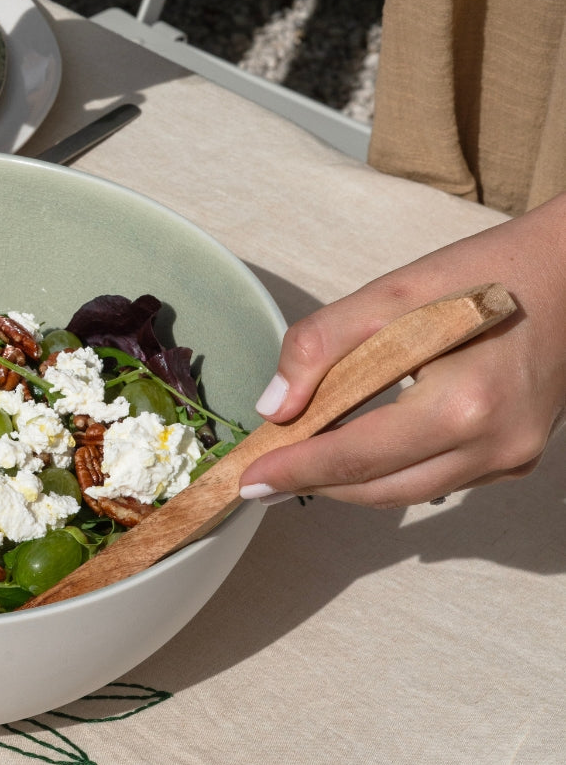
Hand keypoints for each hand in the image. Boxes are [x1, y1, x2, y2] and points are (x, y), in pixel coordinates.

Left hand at [238, 194, 565, 507]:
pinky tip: (360, 446)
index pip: (358, 456)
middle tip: (261, 478)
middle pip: (381, 488)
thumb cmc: (482, 273)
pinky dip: (393, 469)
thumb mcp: (390, 292)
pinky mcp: (517, 457)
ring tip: (299, 462)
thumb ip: (322, 346)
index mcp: (463, 405)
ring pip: (409, 492)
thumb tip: (274, 407)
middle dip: (316, 484)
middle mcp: (495, 445)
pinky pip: (440, 478)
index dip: (296, 471)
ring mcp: (512, 458)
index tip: (247, 481)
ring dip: (351, 482)